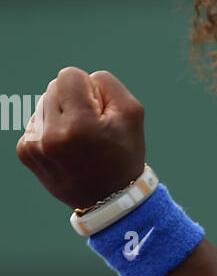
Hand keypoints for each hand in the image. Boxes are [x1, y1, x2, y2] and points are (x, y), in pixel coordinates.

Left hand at [16, 68, 146, 209]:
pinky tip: (65, 147)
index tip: (97, 110)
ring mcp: (35, 145)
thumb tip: (82, 78)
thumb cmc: (123, 154)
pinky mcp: (26, 152)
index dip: (87, 87)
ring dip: (60, 114)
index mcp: (79, 124)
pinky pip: (35, 122)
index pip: (68, 75)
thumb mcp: (131, 114)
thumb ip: (107, 83)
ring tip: (77, 139)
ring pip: (42, 104)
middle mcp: (52, 134)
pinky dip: (50, 129)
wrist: (109, 200)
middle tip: (90, 128)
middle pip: (53, 88)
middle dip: (73, 101)